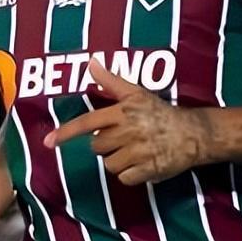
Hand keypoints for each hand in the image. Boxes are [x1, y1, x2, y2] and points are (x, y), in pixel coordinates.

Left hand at [43, 59, 209, 184]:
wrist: (193, 133)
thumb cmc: (160, 113)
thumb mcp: (137, 93)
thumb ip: (111, 81)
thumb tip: (91, 62)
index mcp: (123, 112)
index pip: (88, 122)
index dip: (66, 132)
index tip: (48, 142)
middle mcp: (128, 132)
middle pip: (97, 147)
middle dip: (107, 144)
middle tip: (124, 138)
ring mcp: (138, 152)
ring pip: (109, 164)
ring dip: (118, 160)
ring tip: (135, 150)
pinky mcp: (147, 170)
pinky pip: (125, 178)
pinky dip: (131, 174)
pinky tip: (142, 163)